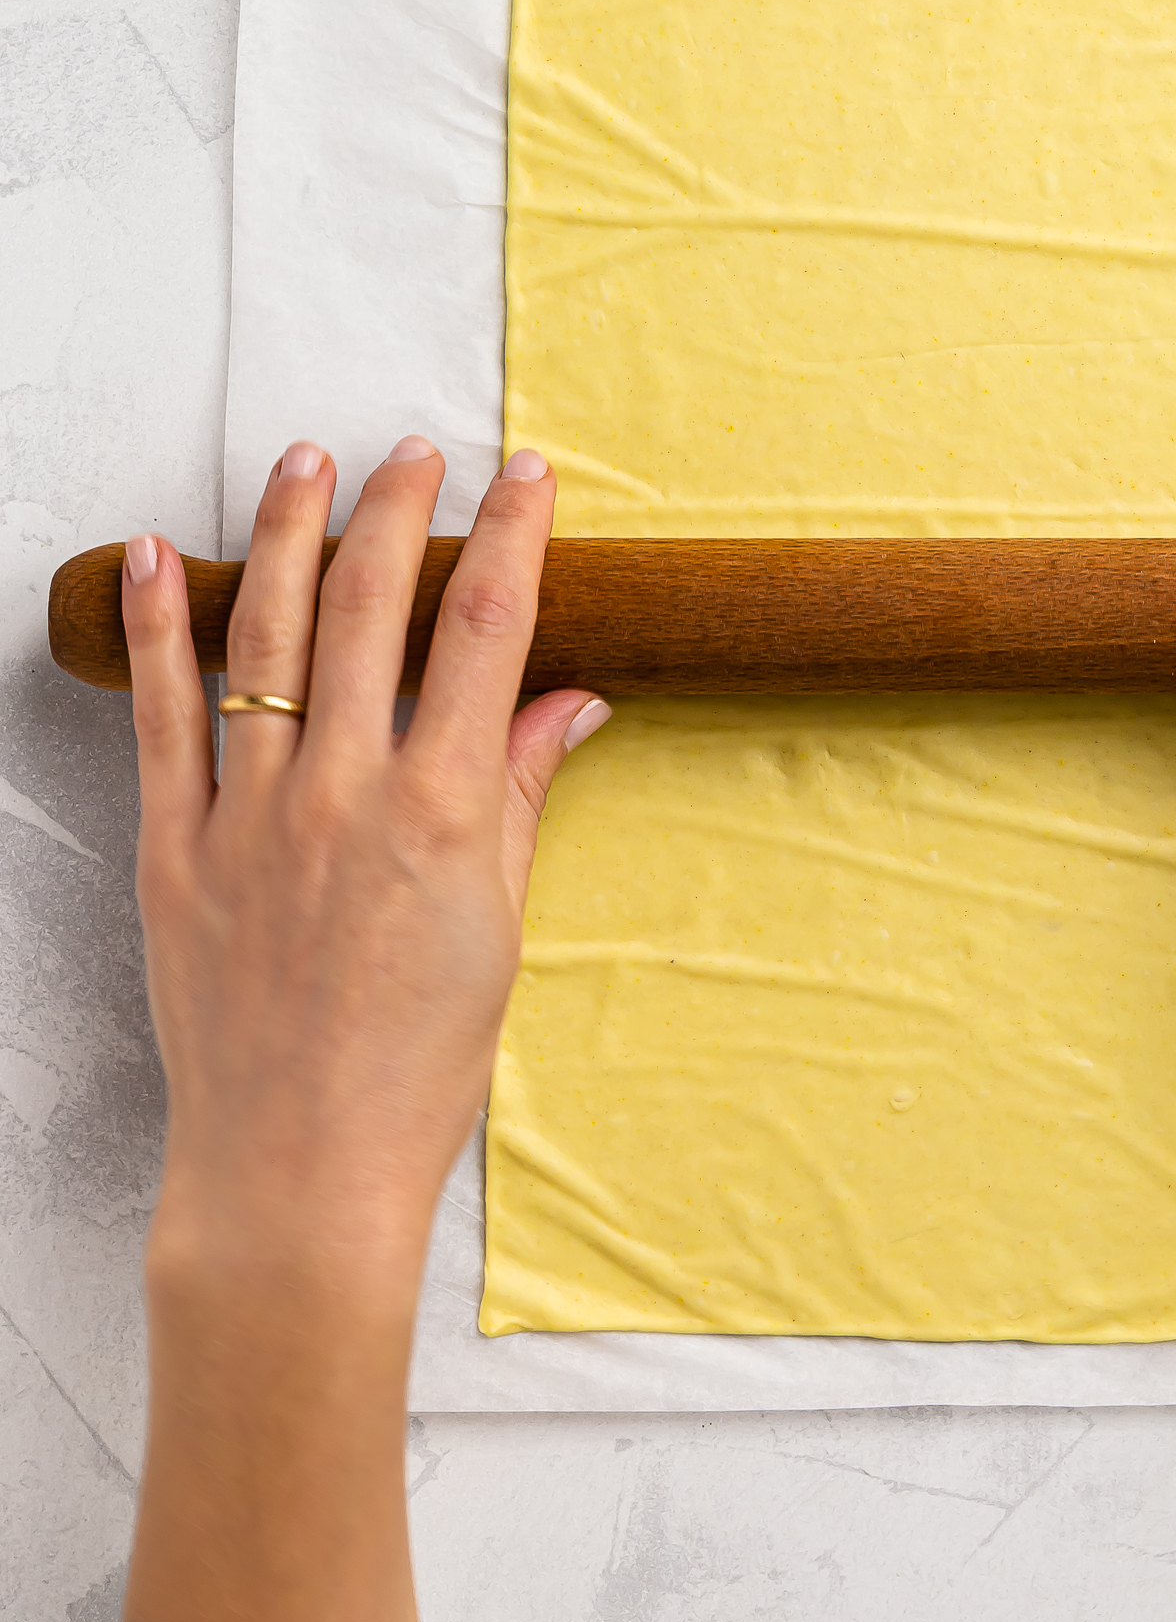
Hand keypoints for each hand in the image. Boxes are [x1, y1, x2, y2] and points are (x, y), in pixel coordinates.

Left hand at [118, 436, 606, 1621]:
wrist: (299, 1168)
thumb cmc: (419, 1063)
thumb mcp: (502, 925)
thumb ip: (529, 795)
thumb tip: (575, 700)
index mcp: (445, 810)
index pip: (487, 630)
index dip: (511, 537)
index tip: (524, 476)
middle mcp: (347, 793)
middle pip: (371, 607)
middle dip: (398, 510)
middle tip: (412, 453)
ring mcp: (252, 815)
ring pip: (264, 637)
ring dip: (284, 534)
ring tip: (301, 460)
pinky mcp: (175, 849)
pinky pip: (161, 715)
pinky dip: (156, 629)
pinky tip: (154, 559)